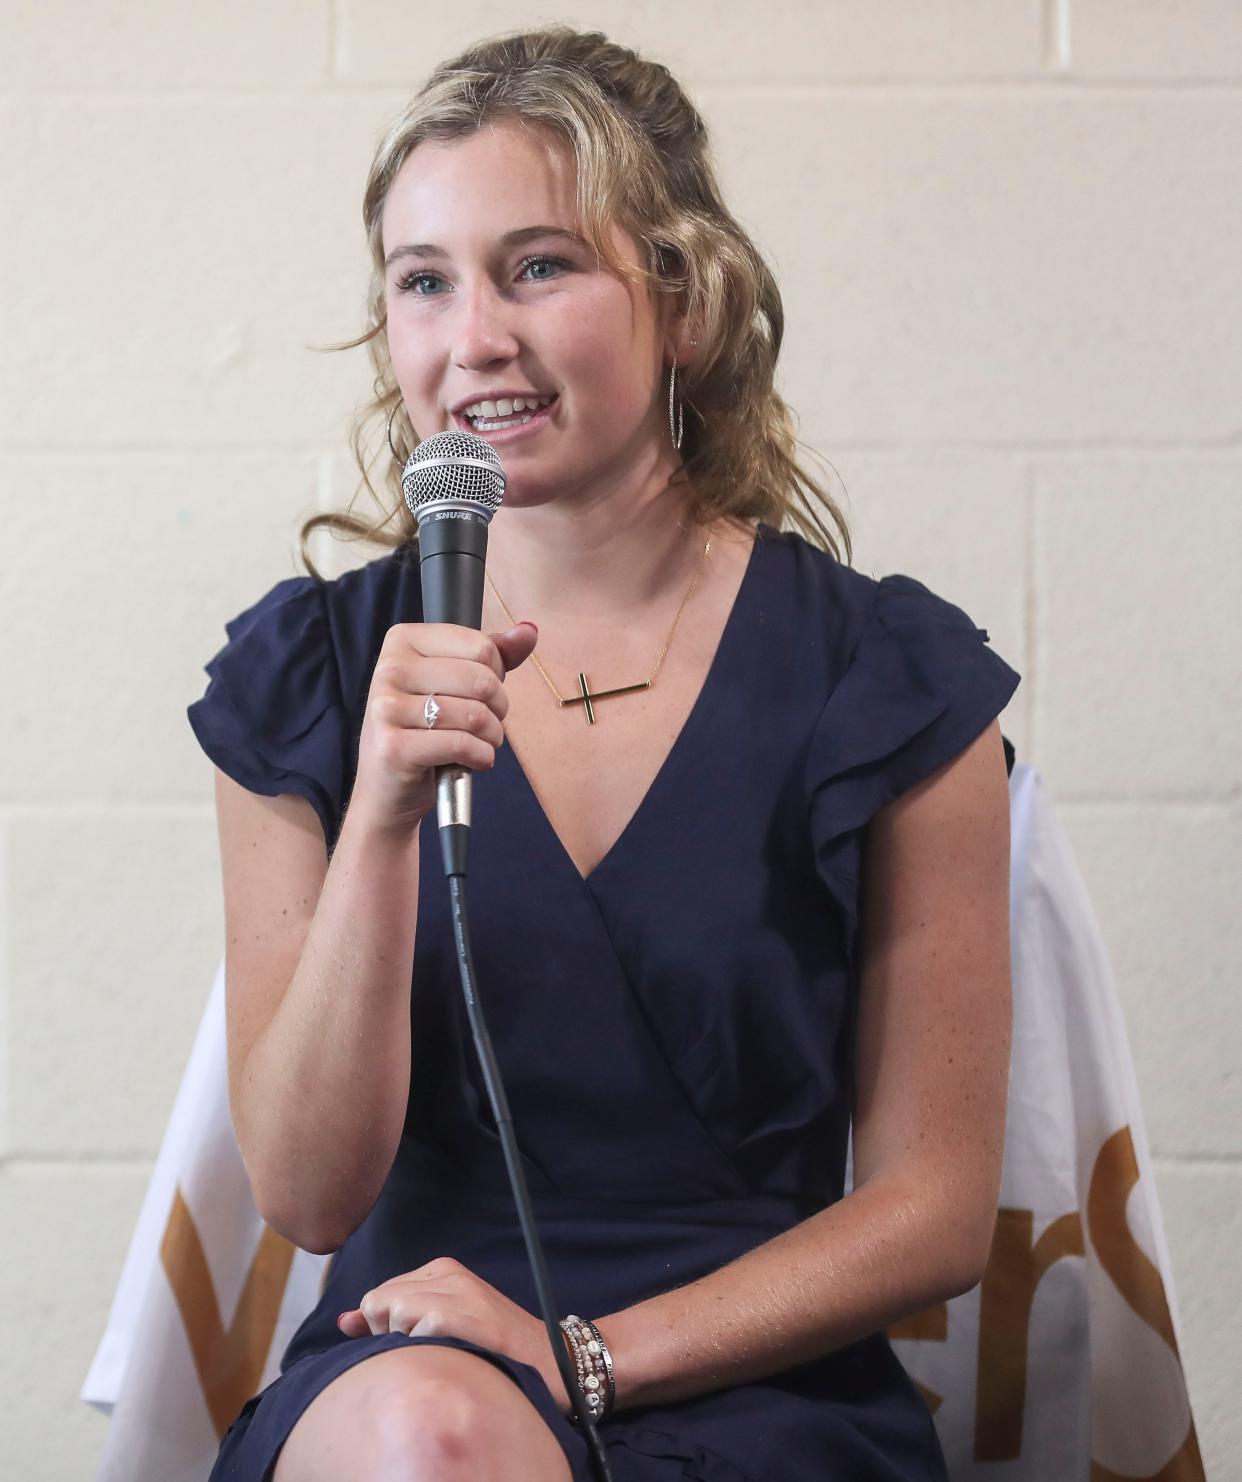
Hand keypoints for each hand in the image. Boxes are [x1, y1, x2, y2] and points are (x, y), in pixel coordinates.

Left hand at [335, 1256, 573, 1415]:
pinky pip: (419, 1329)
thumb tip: (342, 1323)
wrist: (558, 1362)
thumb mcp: (442, 1323)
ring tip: (445, 1356)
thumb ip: (392, 1319)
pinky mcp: (469, 1315)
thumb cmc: (495, 1350)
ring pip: (395, 1314)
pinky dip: (427, 1350)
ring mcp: (461, 1292)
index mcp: (443, 1270)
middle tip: (430, 1353)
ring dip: (410, 1344)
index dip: (384, 1329)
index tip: (413, 1345)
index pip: (379, 1294)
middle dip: (391, 1336)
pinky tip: (453, 1359)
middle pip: (380, 1302)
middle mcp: (450, 1274)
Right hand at [350, 620, 537, 836]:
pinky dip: (482, 757)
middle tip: (487, 722)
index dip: (496, 673)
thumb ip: (492, 655)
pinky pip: (462, 744)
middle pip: (481, 679)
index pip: (480, 645)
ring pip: (475, 714)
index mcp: (402, 641)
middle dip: (498, 707)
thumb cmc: (423, 730)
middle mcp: (389, 669)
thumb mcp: (454, 684)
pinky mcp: (394, 748)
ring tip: (482, 742)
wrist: (386, 789)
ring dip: (492, 735)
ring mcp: (386, 709)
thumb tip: (529, 630)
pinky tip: (475, 760)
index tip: (482, 692)